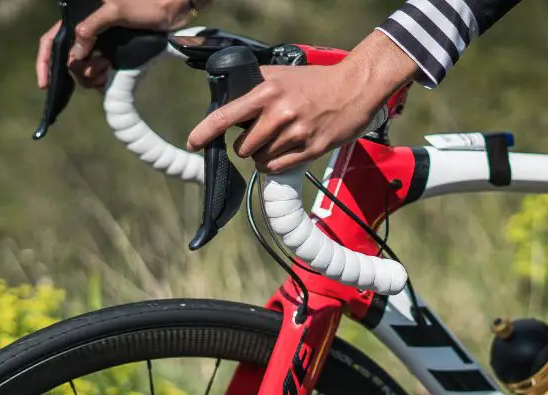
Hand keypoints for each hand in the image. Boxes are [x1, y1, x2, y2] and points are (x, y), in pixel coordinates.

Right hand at [35, 0, 202, 89]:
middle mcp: (88, 34)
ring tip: (110, 68)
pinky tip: (112, 77)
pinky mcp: (114, 57)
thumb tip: (74, 55)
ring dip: (95, 76)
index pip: (52, 41)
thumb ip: (92, 28)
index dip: (45, 62)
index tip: (44, 85)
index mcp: (81, 19)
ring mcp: (101, 47)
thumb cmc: (145, 5)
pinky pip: (101, 76)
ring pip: (86, 72)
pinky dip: (104, 81)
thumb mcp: (116, 11)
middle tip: (103, 68)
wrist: (173, 11)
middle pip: (70, 62)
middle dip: (82, 71)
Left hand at [187, 31, 419, 172]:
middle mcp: (279, 113)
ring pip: (261, 160)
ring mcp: (296, 133)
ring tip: (277, 142)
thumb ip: (254, 86)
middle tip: (259, 137)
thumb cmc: (316, 82)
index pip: (227, 116)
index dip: (206, 132)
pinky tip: (283, 153)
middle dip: (247, 146)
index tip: (193, 142)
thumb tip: (229, 104)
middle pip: (243, 147)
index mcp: (267, 92)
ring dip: (263, 156)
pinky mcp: (311, 149)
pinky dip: (275, 164)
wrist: (353, 88)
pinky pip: (278, 167)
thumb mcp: (281, 74)